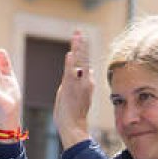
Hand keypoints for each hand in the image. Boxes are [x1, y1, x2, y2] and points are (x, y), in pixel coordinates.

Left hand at [53, 30, 92, 149]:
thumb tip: (85, 71)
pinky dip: (70, 63)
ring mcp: (78, 84)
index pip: (84, 63)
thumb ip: (79, 82)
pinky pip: (70, 73)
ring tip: (77, 35)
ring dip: (77, 48)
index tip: (79, 38)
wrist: (73, 127)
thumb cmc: (73, 115)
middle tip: (78, 31)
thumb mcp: (78, 96)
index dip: (82, 51)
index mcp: (87, 83)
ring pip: (79, 62)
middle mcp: (85, 81)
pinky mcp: (70, 88)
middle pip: (84, 59)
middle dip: (81, 44)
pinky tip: (70, 53)